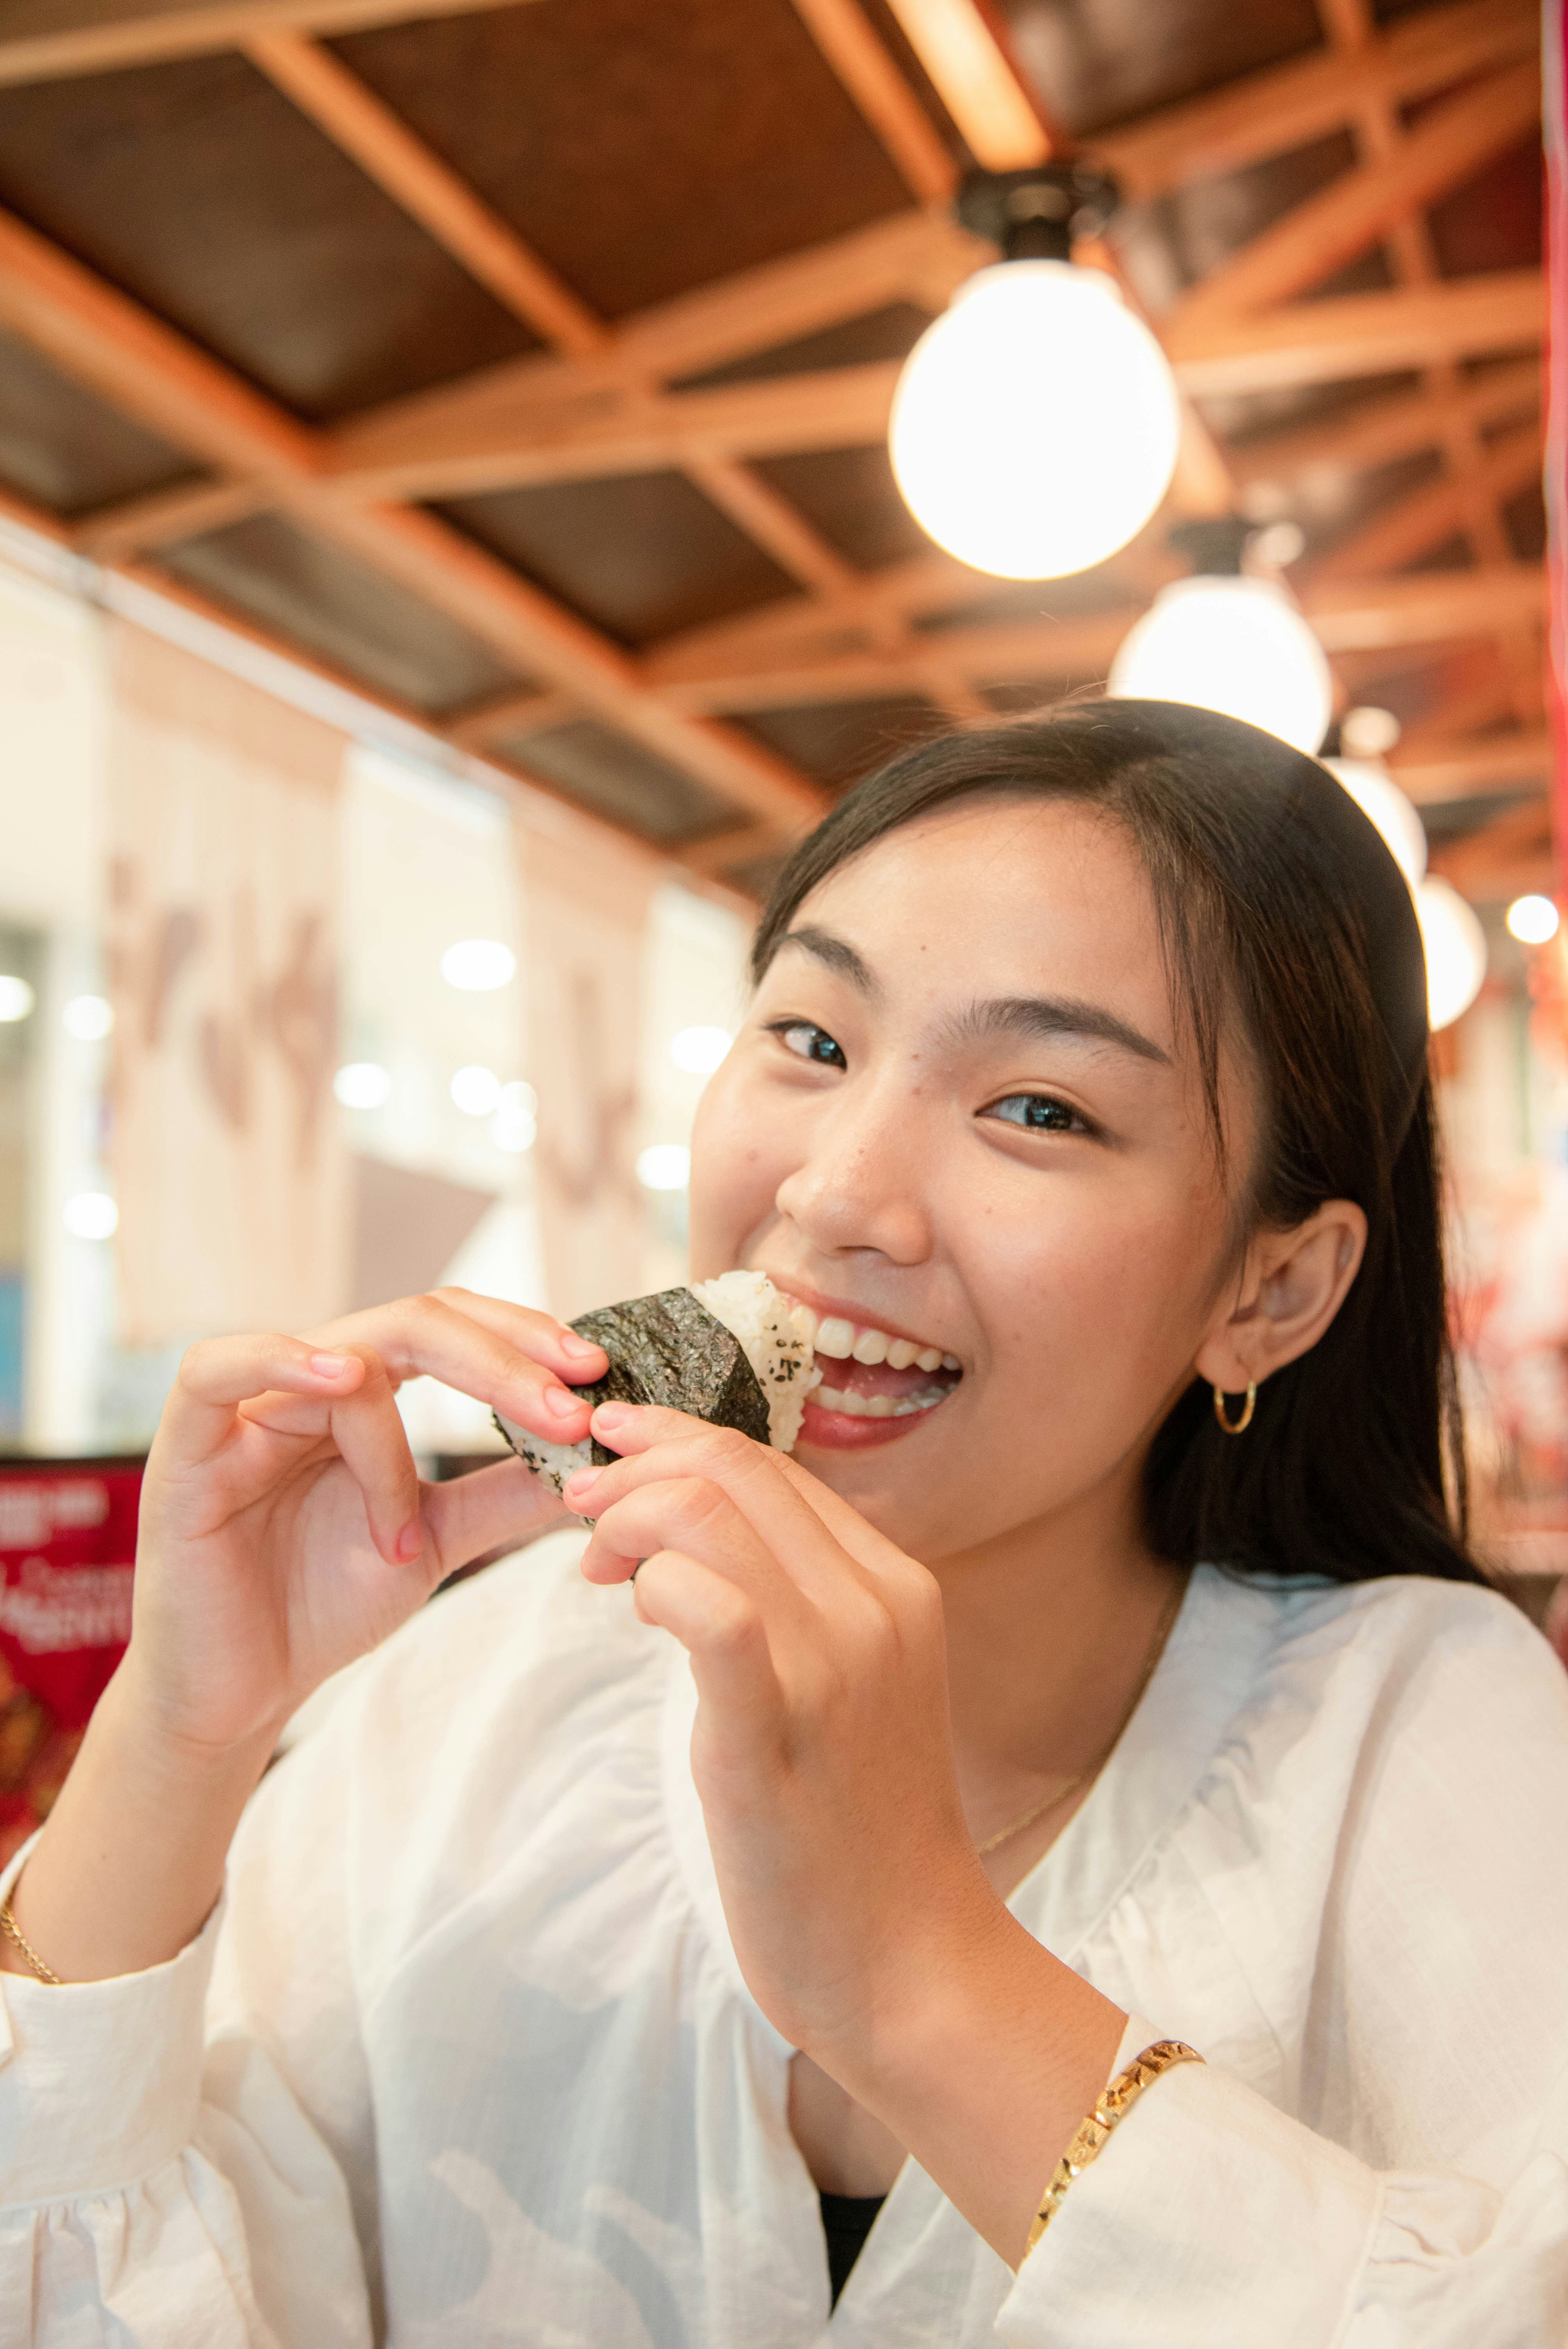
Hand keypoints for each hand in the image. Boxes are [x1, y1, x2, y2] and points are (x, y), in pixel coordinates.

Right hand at [125, 1288, 606, 1753]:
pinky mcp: (183, 1449)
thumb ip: (503, 1495)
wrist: (240, 1693)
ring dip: (393, 1445)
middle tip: (569, 1403)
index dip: (524, 1339)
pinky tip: (337, 1379)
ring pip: (343, 1359)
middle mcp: (308, 1383)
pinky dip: (282, 1360)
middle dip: (502, 1357)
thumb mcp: (434, 1540)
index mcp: (364, 1394)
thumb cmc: (322, 1606)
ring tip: (407, 1531)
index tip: (595, 1372)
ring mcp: (246, 1410)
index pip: (454, 1326)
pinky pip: (217, 1370)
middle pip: (414, 1321)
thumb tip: (599, 1456)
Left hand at [565, 1405, 1124, 2264]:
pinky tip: (633, 1607)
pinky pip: (712, 1613)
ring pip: (712, 1517)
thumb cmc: (862, 1833)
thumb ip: (800, 1608)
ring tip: (592, 1562)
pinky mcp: (778, 1730)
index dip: (679, 1445)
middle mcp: (875, 1606)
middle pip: (738, 1470)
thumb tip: (702, 1546)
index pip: (773, 1467)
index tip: (616, 1460)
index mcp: (895, 1586)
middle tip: (579, 1502)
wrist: (911, 1961)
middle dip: (638, 1463)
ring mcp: (834, 1665)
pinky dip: (657, 1584)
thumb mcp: (854, 1690)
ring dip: (629, 1516)